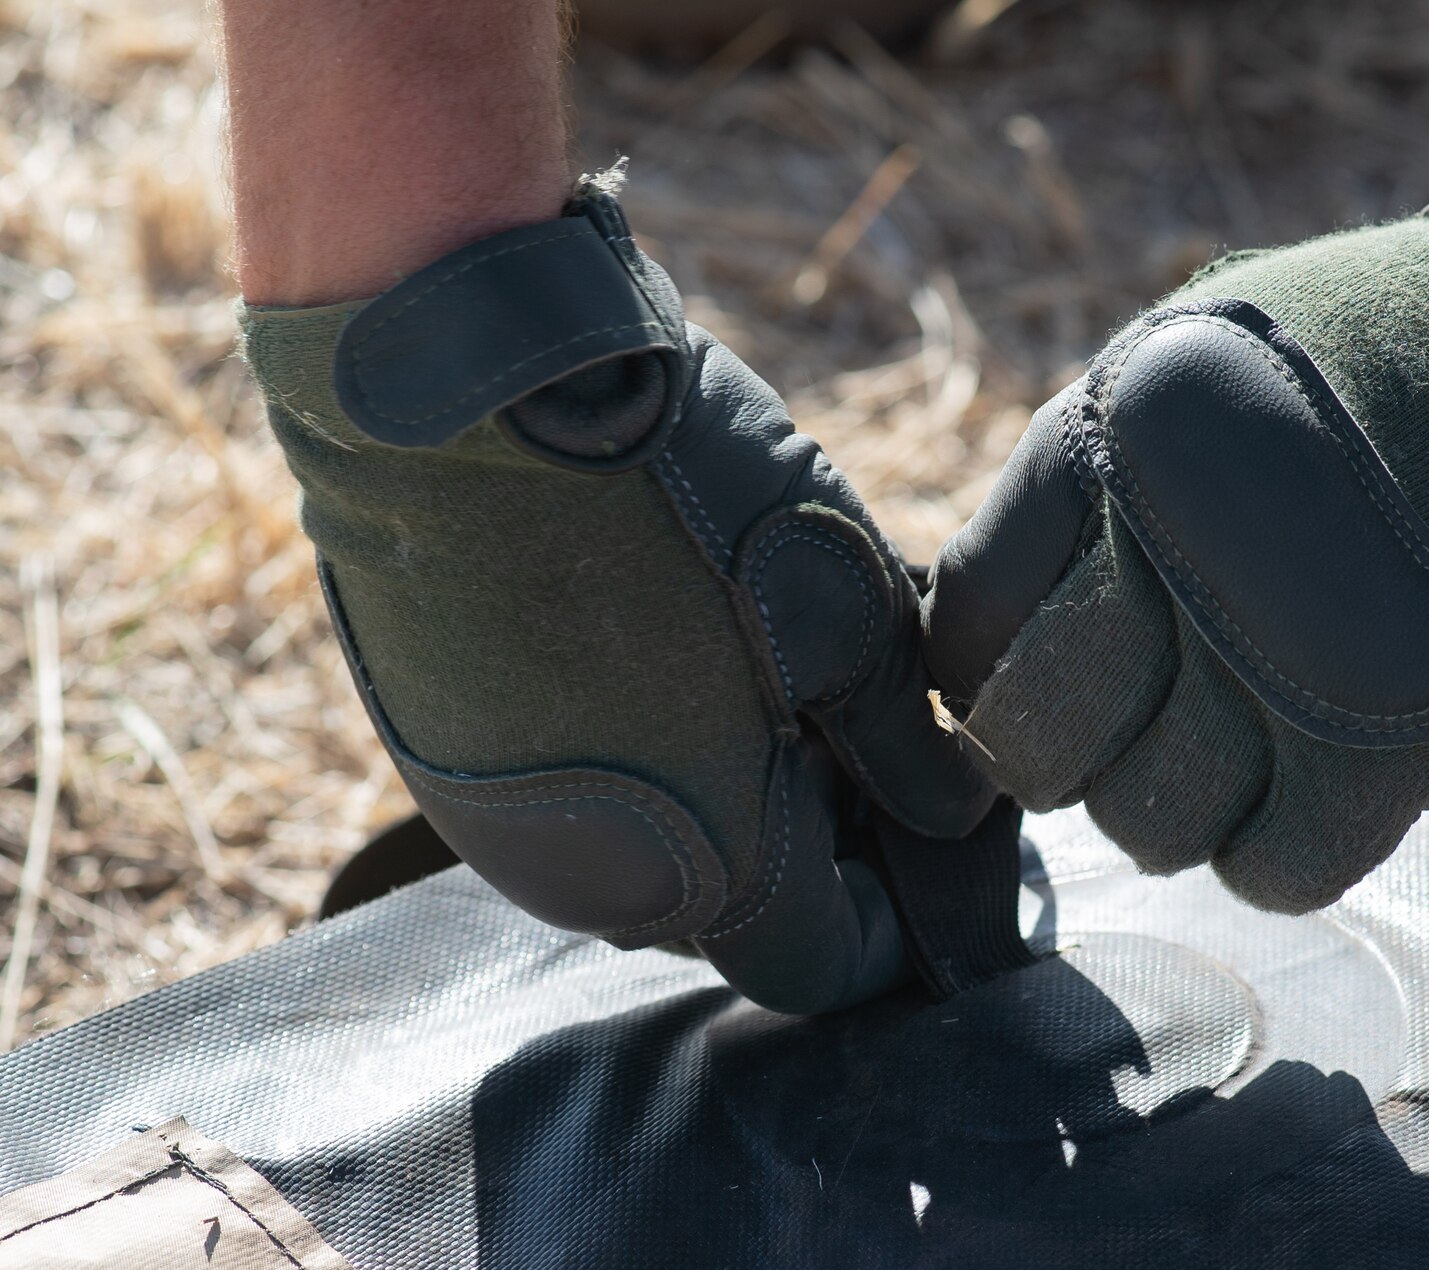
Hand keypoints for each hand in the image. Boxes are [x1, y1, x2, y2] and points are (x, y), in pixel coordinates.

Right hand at [243, 176, 991, 1011]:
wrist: (467, 378)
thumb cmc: (677, 490)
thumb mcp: (847, 612)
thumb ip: (908, 746)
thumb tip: (951, 816)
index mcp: (706, 868)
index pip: (826, 965)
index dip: (892, 908)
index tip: (923, 819)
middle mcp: (587, 882)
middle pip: (733, 910)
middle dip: (805, 837)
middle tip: (848, 719)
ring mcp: (494, 821)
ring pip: (645, 853)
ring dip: (713, 792)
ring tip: (755, 666)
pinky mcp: (437, 753)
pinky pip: (563, 796)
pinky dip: (626, 754)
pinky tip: (652, 645)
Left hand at [922, 107, 1428, 913]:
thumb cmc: (1406, 349)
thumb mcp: (1210, 350)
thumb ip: (1098, 476)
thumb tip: (1001, 626)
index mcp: (1118, 442)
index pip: (967, 625)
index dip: (985, 674)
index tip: (1026, 686)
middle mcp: (1180, 556)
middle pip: (1038, 747)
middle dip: (1072, 754)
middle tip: (1135, 725)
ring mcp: (1285, 664)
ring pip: (1145, 826)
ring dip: (1185, 800)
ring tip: (1250, 735)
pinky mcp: (1390, 752)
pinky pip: (1269, 871)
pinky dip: (1279, 847)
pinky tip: (1316, 783)